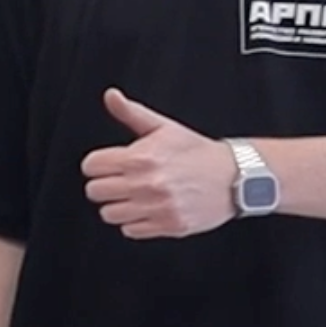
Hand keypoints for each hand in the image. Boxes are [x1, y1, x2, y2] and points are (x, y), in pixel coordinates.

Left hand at [81, 89, 234, 238]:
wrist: (235, 175)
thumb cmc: (196, 151)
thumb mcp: (163, 128)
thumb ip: (131, 113)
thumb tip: (110, 95)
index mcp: (140, 158)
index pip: (90, 166)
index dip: (97, 164)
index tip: (109, 165)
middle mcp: (146, 184)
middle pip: (94, 191)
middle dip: (104, 184)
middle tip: (120, 181)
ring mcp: (158, 207)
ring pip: (109, 214)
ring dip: (118, 205)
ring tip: (134, 196)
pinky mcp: (169, 225)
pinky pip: (130, 230)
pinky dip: (135, 222)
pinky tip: (149, 209)